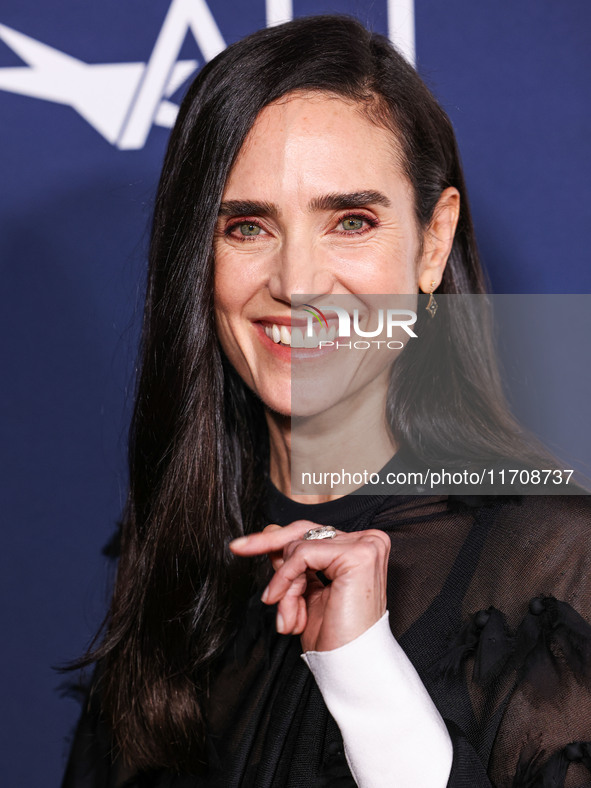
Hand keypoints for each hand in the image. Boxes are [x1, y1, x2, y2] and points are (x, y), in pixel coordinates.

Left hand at [229, 520, 389, 652]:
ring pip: (299, 548)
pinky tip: (285, 604)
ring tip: (288, 615)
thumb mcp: (305, 591)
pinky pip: (302, 554)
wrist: (350, 666)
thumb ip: (293, 562)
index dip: (276, 540)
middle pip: (303, 531)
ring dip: (284, 584)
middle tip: (239, 548)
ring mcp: (365, 546)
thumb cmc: (334, 637)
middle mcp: (367, 541)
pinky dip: (285, 579)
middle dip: (267, 543)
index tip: (243, 544)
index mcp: (357, 548)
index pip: (310, 534)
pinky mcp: (358, 555)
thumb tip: (270, 531)